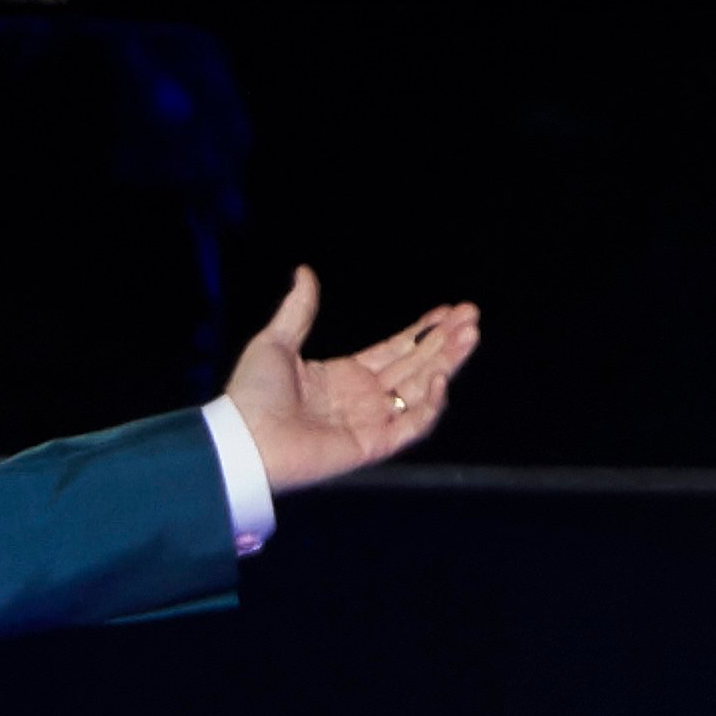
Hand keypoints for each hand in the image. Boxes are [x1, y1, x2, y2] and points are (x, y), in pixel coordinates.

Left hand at [224, 267, 482, 491]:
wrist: (242, 437)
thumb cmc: (252, 394)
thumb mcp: (275, 342)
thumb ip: (299, 310)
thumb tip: (305, 271)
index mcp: (343, 375)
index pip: (395, 350)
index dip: (421, 331)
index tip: (448, 311)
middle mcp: (363, 398)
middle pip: (415, 365)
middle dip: (444, 341)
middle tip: (472, 316)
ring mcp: (371, 422)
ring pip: (421, 389)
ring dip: (446, 362)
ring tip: (469, 335)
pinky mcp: (373, 444)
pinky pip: (412, 425)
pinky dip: (429, 403)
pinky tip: (438, 375)